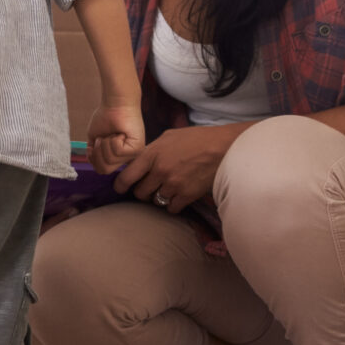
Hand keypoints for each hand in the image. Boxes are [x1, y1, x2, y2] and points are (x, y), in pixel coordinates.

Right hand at [85, 101, 144, 173]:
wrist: (115, 102)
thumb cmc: (106, 117)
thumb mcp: (95, 140)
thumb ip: (95, 155)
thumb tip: (95, 165)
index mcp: (118, 158)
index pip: (102, 171)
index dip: (94, 158)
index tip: (97, 142)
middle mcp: (127, 159)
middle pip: (105, 170)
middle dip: (98, 153)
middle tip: (103, 138)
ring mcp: (133, 155)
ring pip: (110, 161)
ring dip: (105, 144)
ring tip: (112, 133)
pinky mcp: (138, 148)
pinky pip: (118, 152)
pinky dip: (113, 140)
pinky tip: (119, 132)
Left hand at [115, 122, 250, 212]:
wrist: (223, 148)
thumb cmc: (198, 138)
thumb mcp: (170, 136)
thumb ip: (153, 149)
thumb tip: (140, 161)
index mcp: (153, 154)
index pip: (127, 175)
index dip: (121, 185)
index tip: (120, 188)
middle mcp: (160, 171)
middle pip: (140, 192)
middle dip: (142, 191)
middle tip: (149, 188)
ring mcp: (173, 185)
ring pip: (155, 201)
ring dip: (159, 198)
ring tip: (166, 190)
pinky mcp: (187, 196)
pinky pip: (171, 208)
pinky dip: (173, 205)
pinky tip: (178, 197)